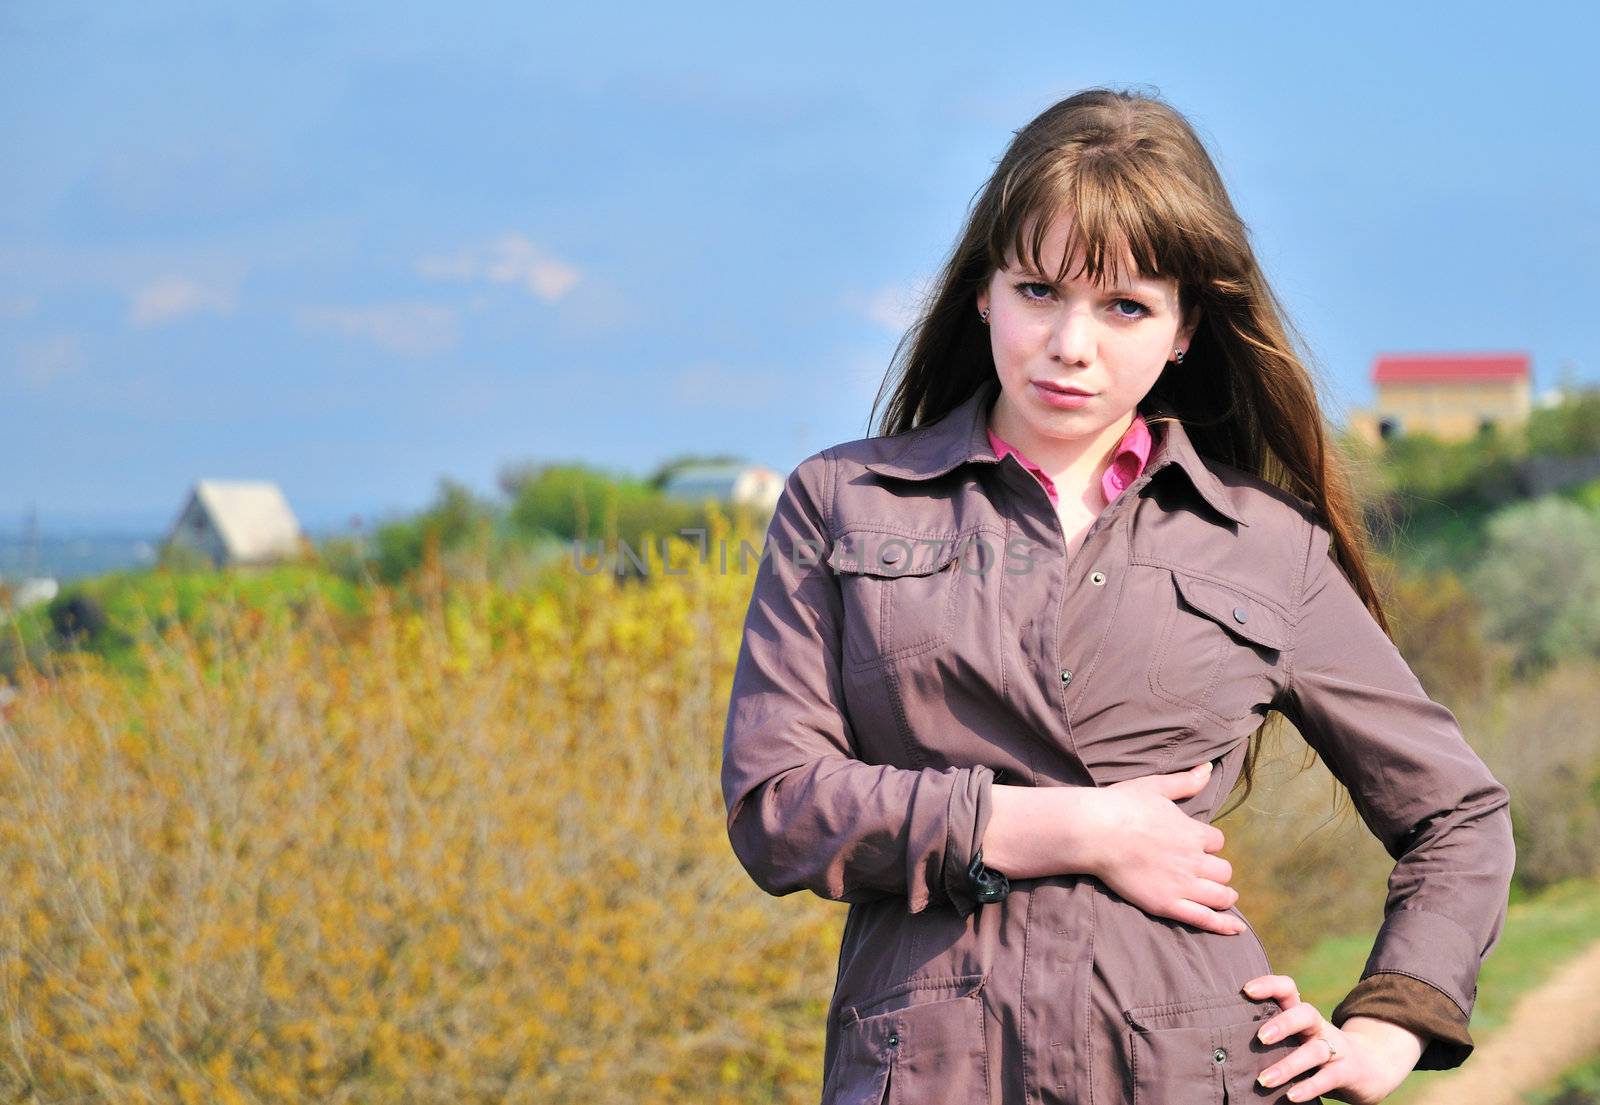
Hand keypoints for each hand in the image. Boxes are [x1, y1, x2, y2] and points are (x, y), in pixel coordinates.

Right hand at [1086, 760, 1243, 935]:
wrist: (1096, 832)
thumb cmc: (1122, 805)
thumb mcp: (1155, 787)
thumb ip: (1185, 782)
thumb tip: (1208, 768)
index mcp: (1193, 832)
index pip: (1217, 841)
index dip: (1208, 844)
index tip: (1197, 846)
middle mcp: (1193, 859)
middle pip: (1223, 870)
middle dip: (1216, 871)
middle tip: (1205, 872)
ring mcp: (1182, 884)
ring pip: (1220, 895)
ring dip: (1224, 896)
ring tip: (1222, 897)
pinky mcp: (1167, 904)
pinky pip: (1204, 918)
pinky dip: (1223, 925)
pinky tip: (1236, 930)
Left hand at [1242, 974, 1423, 1103]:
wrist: (1370, 1068)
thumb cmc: (1317, 1051)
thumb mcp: (1299, 1037)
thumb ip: (1272, 1035)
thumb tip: (1224, 1042)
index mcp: (1303, 1015)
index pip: (1288, 989)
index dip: (1269, 984)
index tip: (1246, 990)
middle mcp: (1319, 1027)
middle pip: (1305, 1014)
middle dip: (1283, 1024)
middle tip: (1259, 1038)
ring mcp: (1336, 1048)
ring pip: (1314, 1051)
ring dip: (1288, 1066)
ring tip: (1263, 1080)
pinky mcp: (1347, 1072)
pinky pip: (1328, 1078)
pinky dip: (1309, 1087)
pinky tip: (1291, 1096)